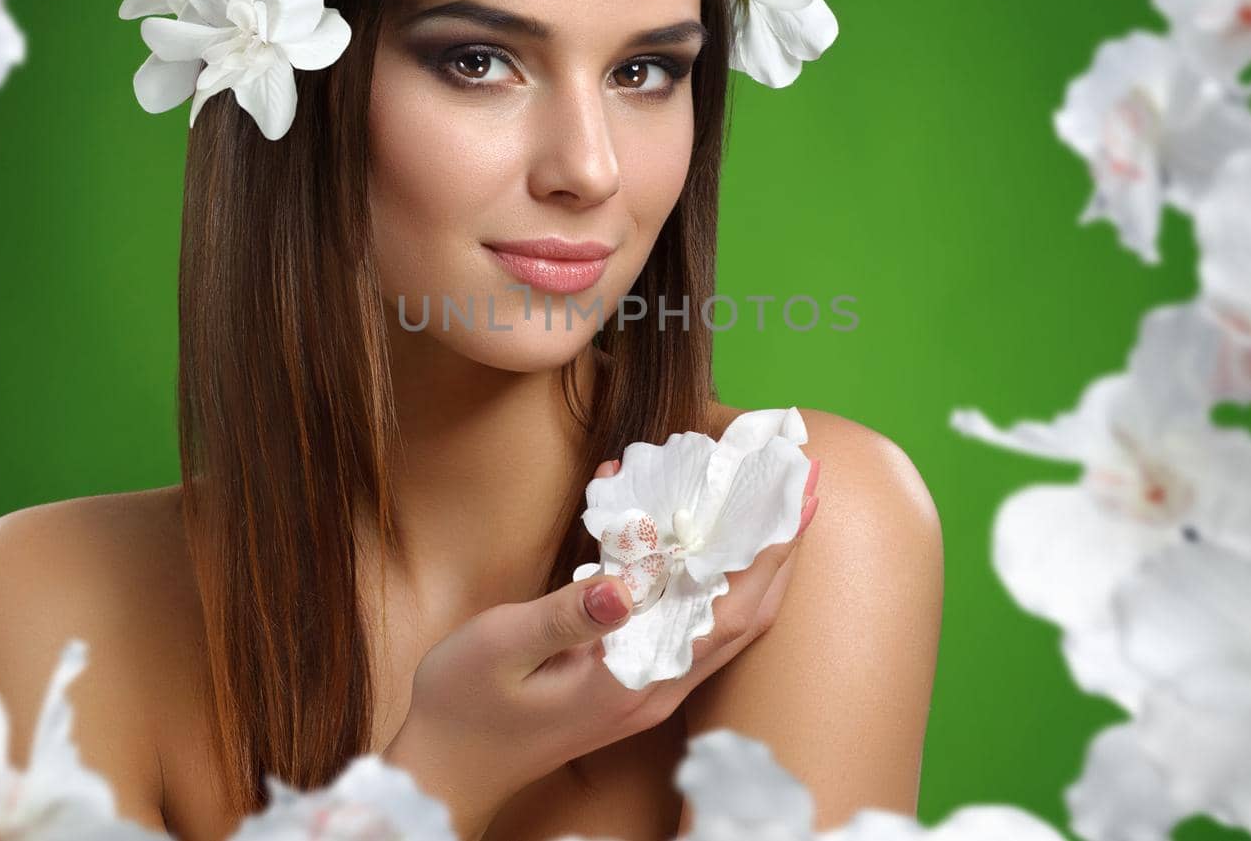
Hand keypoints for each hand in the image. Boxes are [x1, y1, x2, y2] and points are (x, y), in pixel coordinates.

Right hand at [383, 455, 822, 839]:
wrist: (446, 770)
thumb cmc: (464, 707)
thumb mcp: (501, 648)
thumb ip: (565, 616)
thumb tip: (624, 584)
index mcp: (634, 680)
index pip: (729, 611)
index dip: (769, 551)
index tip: (798, 494)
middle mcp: (656, 687)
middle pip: (746, 613)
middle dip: (781, 546)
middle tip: (804, 479)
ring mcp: (648, 688)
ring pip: (726, 620)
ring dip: (755, 561)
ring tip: (771, 503)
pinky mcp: (632, 681)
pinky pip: (690, 624)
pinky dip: (707, 576)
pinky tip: (695, 538)